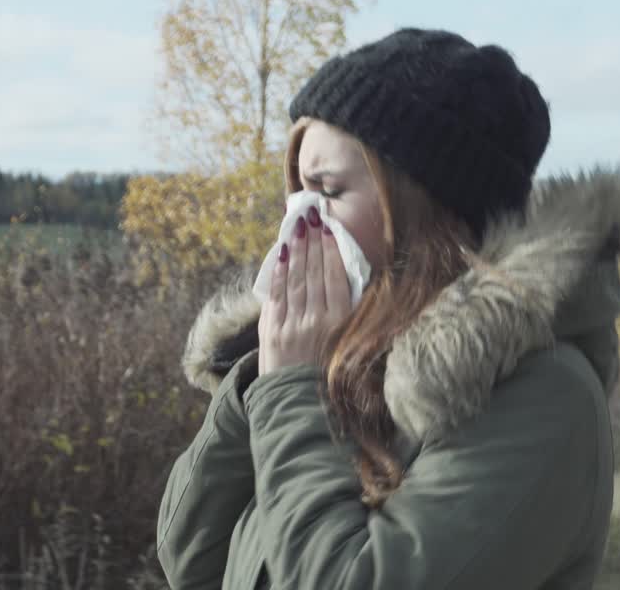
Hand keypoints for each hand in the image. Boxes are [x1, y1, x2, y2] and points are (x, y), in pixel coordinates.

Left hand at [258, 206, 352, 375]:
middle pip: (315, 273)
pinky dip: (279, 272)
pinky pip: (277, 294)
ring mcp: (292, 325)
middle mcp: (317, 321)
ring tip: (298, 227)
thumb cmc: (327, 374)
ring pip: (296, 279)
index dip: (331, 251)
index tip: (329, 229)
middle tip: (312, 217)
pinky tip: (281, 252)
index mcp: (339, 324)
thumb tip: (343, 281)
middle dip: (312, 242)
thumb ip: (345, 314)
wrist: (297, 403)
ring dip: (297, 250)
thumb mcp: (346, 345)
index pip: (335, 278)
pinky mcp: (273, 330)